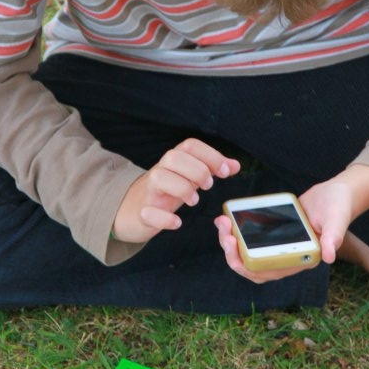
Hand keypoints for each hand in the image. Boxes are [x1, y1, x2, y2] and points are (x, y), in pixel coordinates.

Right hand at [112, 138, 240, 242]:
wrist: (132, 210)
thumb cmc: (167, 191)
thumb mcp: (190, 178)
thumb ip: (211, 170)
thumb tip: (235, 165)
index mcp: (174, 161)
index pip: (190, 146)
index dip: (211, 155)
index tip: (225, 172)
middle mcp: (160, 171)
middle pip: (173, 157)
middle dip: (196, 170)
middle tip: (209, 186)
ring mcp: (149, 192)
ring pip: (159, 177)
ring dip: (181, 188)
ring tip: (194, 201)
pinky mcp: (142, 213)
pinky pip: (148, 212)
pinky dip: (164, 218)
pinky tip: (177, 222)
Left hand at [215, 164, 368, 281]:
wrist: (336, 193)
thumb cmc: (338, 208)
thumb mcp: (337, 219)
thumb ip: (334, 236)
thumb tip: (329, 256)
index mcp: (299, 259)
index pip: (269, 273)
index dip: (249, 268)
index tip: (235, 252)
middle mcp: (286, 256)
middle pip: (252, 265)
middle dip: (233, 253)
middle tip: (224, 232)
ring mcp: (277, 244)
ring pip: (247, 251)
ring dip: (231, 241)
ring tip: (222, 222)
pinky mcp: (271, 231)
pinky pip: (249, 236)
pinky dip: (236, 229)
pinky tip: (228, 217)